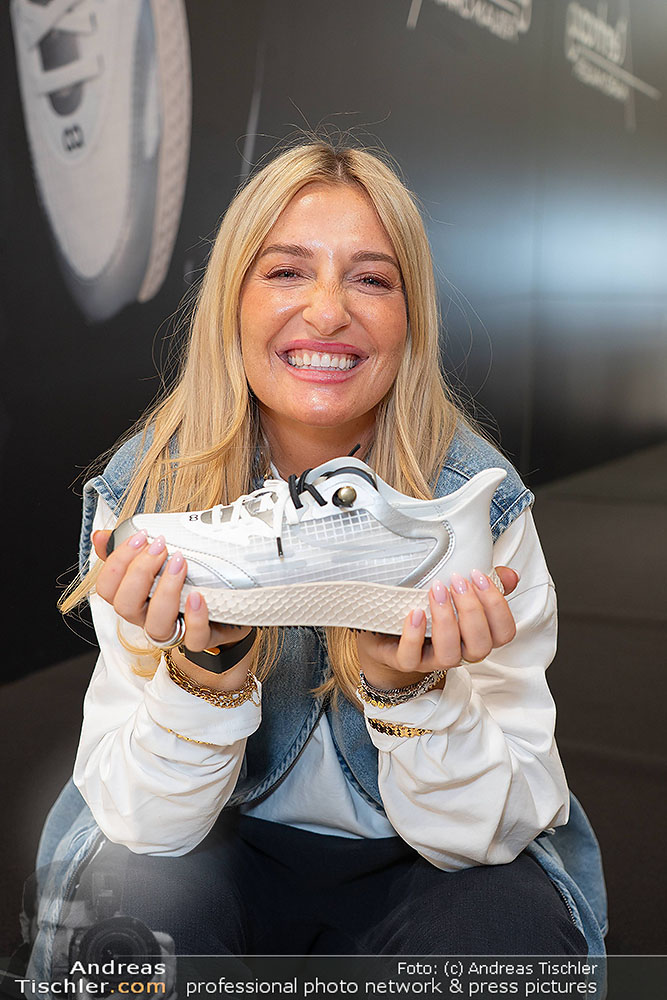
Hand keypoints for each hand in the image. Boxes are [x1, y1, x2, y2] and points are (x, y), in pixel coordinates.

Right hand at [92, 529, 252, 687]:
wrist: (229, 600)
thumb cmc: (188, 577)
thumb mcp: (159, 558)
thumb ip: (130, 548)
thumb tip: (101, 535)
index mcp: (134, 597)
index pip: (107, 589)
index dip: (116, 564)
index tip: (139, 537)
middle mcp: (148, 617)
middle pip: (126, 607)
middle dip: (139, 573)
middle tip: (161, 547)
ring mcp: (174, 630)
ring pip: (156, 626)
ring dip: (165, 592)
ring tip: (181, 563)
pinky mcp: (202, 637)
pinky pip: (194, 639)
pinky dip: (195, 618)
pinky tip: (198, 597)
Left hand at [356, 567, 518, 690]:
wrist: (387, 634)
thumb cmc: (428, 613)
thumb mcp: (457, 595)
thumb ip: (485, 585)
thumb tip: (510, 575)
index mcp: (477, 636)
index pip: (504, 633)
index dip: (497, 606)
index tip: (479, 576)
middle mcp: (459, 652)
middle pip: (481, 645)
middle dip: (472, 611)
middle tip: (457, 581)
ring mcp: (431, 660)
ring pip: (449, 655)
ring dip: (446, 621)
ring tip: (436, 591)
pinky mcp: (404, 661)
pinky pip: (411, 658)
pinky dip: (413, 635)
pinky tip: (415, 612)